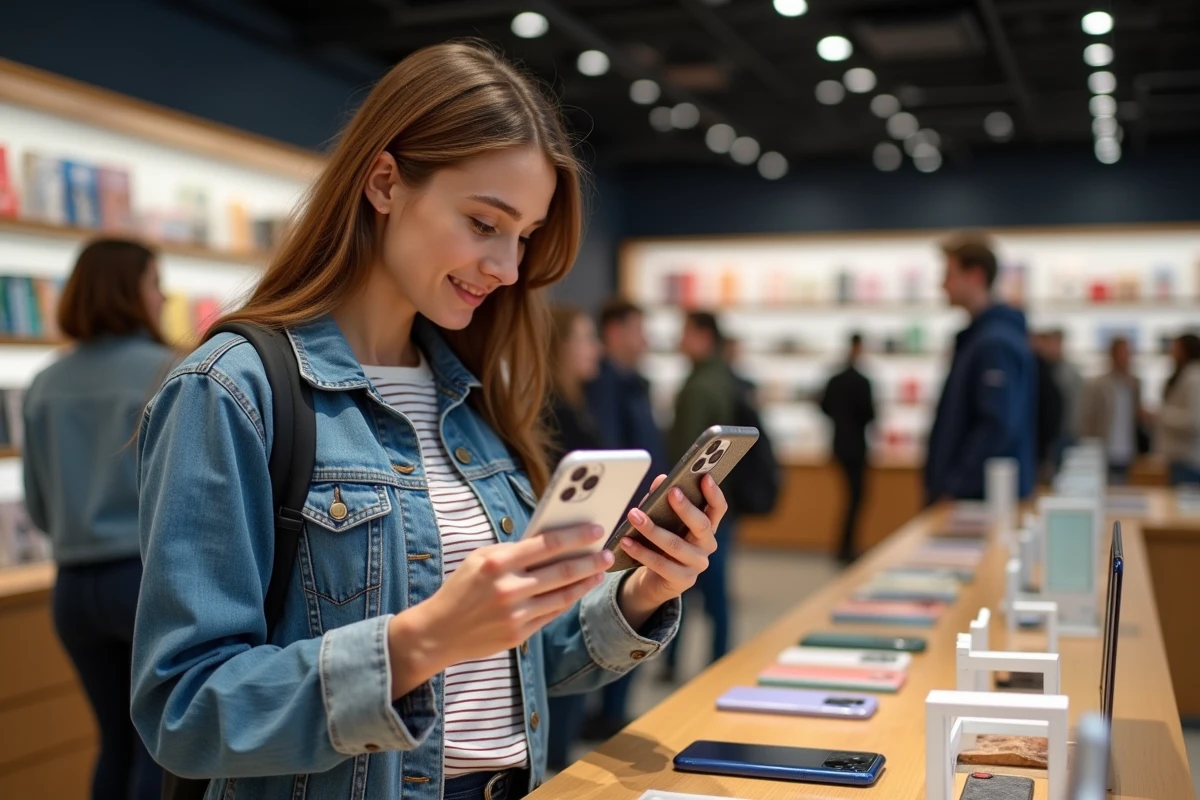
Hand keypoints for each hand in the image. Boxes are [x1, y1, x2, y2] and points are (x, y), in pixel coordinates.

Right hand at [386, 524, 612, 698]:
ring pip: (562, 595)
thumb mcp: (479, 559)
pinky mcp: (519, 634)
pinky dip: (569, 600)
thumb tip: (553, 541)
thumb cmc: (461, 588)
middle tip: (607, 552)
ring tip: (600, 571)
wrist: (438, 632)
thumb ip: (514, 551)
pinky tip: (580, 590)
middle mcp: (508, 588)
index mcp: (496, 562)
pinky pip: (552, 614)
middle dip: (590, 561)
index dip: (576, 536)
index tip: (596, 528)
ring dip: (586, 582)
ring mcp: (515, 614)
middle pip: (561, 571)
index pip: (547, 544)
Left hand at [617, 473, 725, 628]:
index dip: (714, 493)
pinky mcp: (682, 580)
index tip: (705, 477)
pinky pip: (660, 564)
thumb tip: (661, 480)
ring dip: (652, 529)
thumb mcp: (662, 520)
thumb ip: (661, 500)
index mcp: (707, 527)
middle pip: (701, 525)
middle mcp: (707, 546)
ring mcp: (697, 565)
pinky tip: (626, 542)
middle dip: (685, 507)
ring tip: (634, 516)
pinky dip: (641, 552)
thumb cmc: (661, 542)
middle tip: (670, 492)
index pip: (717, 509)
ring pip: (676, 545)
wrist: (656, 580)